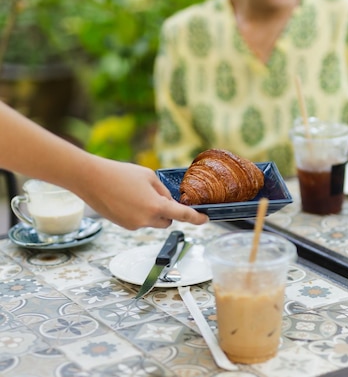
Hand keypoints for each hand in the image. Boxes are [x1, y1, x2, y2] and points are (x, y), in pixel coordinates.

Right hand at [77, 157, 207, 229]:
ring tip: (136, 193)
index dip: (196, 218)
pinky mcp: (124, 226)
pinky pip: (140, 221)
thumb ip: (163, 191)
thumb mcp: (148, 177)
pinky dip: (139, 213)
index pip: (183, 215)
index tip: (205, 220)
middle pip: (168, 221)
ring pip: (153, 221)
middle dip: (168, 211)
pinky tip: (127, 199)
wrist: (90, 179)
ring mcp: (134, 225)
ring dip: (152, 212)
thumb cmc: (120, 173)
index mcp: (156, 206)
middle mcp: (146, 219)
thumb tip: (169, 201)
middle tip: (157, 195)